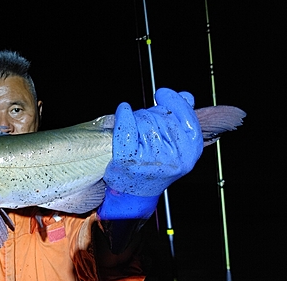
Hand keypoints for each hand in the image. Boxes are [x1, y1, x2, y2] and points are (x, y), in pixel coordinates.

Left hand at [98, 88, 202, 219]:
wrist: (135, 193)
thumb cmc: (155, 165)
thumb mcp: (176, 145)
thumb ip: (182, 119)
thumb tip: (186, 96)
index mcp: (191, 151)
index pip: (186, 116)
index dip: (173, 101)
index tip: (161, 93)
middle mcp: (174, 158)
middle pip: (161, 117)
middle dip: (150, 113)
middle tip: (143, 122)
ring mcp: (151, 160)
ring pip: (143, 121)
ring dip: (136, 118)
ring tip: (135, 131)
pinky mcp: (128, 161)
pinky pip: (126, 128)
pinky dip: (123, 115)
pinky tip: (122, 111)